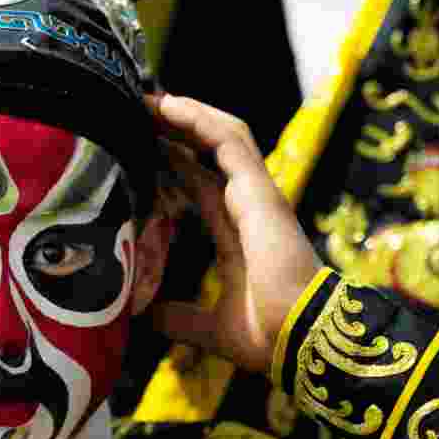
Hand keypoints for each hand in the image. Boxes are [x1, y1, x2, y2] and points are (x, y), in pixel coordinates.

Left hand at [149, 94, 322, 372]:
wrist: (300, 339)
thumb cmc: (268, 336)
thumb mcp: (209, 327)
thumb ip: (179, 318)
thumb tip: (144, 317)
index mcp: (237, 233)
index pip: (201, 184)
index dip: (175, 162)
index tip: (143, 144)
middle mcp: (248, 207)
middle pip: (209, 152)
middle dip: (176, 129)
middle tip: (138, 110)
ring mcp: (257, 195)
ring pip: (222, 136)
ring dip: (186, 115)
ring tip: (149, 99)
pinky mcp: (260, 191)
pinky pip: (229, 142)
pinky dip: (200, 120)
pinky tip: (170, 106)